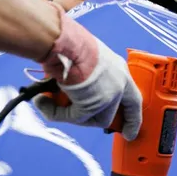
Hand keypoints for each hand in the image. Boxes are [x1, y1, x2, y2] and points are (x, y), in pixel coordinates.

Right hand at [32, 11, 142, 139]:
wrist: (64, 43)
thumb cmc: (70, 44)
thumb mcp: (87, 58)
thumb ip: (87, 77)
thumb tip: (73, 95)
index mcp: (119, 70)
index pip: (133, 100)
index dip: (132, 117)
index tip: (130, 132)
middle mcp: (118, 84)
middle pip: (113, 113)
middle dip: (98, 119)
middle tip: (84, 120)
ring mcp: (108, 96)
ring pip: (94, 118)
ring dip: (72, 114)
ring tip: (52, 101)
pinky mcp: (93, 105)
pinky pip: (75, 117)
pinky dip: (56, 112)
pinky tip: (43, 101)